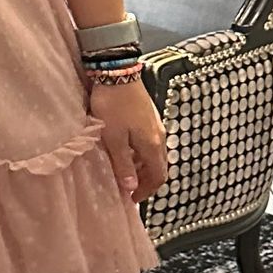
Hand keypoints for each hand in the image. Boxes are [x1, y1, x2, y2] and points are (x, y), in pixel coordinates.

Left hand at [90, 76, 166, 204]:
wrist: (117, 73)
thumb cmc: (113, 106)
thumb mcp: (113, 138)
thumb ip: (123, 164)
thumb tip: (131, 187)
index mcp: (152, 144)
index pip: (158, 176)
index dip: (146, 191)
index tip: (131, 199)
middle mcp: (159, 136)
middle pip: (159, 166)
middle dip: (145, 180)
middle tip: (128, 188)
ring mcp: (155, 125)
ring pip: (154, 154)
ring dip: (142, 167)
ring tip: (124, 171)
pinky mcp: (148, 116)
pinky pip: (149, 142)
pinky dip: (140, 153)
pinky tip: (125, 151)